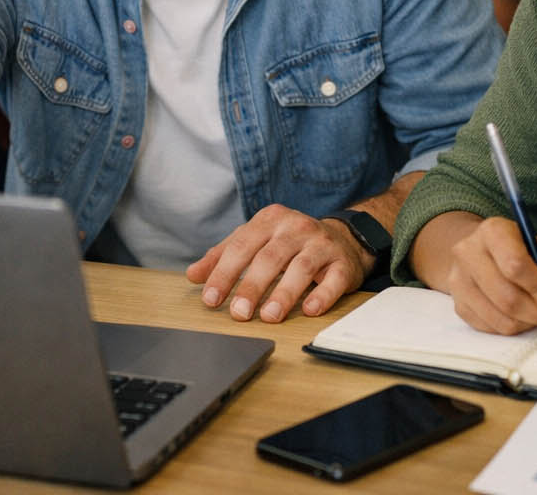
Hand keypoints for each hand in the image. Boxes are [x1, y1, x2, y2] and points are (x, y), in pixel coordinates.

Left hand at [186, 205, 368, 323]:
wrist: (341, 238)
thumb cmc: (290, 243)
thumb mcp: (256, 241)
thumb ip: (224, 255)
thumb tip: (193, 275)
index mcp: (270, 219)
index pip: (241, 246)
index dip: (224, 272)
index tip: (210, 298)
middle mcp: (295, 227)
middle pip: (270, 257)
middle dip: (251, 286)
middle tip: (238, 313)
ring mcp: (321, 244)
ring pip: (301, 267)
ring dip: (284, 293)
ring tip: (270, 316)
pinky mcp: (343, 263)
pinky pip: (334, 279)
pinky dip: (322, 295)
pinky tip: (310, 310)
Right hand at [437, 215, 536, 334]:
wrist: (487, 254)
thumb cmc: (524, 254)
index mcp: (494, 231)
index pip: (515, 264)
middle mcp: (468, 251)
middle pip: (506, 296)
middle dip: (536, 313)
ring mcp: (458, 279)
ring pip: (498, 316)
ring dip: (525, 323)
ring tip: (535, 313)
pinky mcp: (457, 302)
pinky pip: (489, 328)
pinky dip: (510, 327)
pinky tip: (517, 315)